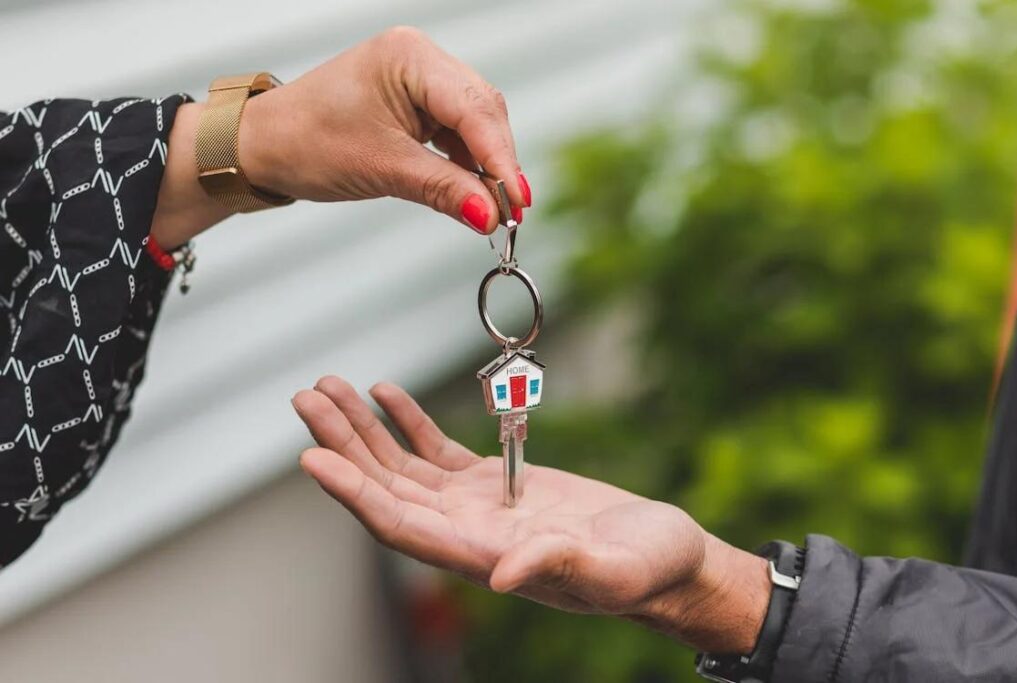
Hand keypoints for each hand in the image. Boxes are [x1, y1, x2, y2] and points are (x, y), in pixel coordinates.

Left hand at [152, 27, 529, 246]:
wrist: (264, 146)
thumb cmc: (307, 143)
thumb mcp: (381, 168)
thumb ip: (443, 190)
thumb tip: (490, 216)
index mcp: (409, 57)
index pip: (474, 109)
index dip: (501, 158)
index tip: (518, 201)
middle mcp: (421, 60)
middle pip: (483, 112)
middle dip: (499, 162)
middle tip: (511, 212)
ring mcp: (421, 80)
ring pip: (476, 124)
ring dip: (486, 166)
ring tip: (495, 209)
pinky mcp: (418, 104)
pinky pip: (457, 133)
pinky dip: (468, 164)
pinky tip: (473, 192)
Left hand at [291, 377, 770, 653]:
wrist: (667, 558)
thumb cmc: (647, 570)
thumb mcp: (612, 570)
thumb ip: (559, 568)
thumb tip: (501, 576)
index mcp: (482, 556)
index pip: (400, 527)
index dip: (354, 493)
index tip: (314, 456)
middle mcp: (465, 533)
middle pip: (386, 489)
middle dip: (343, 444)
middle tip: (306, 398)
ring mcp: (477, 507)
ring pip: (402, 466)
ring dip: (363, 428)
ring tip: (327, 386)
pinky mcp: (496, 483)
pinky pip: (437, 451)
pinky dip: (408, 422)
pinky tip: (385, 393)